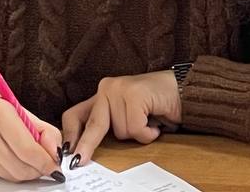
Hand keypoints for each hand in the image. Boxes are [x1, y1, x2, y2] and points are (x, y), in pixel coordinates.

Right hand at [0, 89, 62, 181]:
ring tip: (29, 159)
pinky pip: (2, 176)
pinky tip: (11, 157)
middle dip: (39, 169)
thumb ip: (42, 128)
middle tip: (45, 163)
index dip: (46, 161)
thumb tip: (56, 152)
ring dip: (27, 172)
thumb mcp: (17, 107)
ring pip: (13, 176)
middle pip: (22, 167)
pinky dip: (12, 171)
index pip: (28, 149)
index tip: (56, 163)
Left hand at [61, 71, 179, 165]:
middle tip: (78, 162)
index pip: (75, 114)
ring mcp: (120, 89)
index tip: (66, 153)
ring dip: (138, 134)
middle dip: (86, 146)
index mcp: (101, 95)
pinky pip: (136, 129)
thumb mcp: (126, 116)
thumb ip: (108, 126)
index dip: (70, 135)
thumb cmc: (155, 106)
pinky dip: (148, 132)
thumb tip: (85, 150)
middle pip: (93, 125)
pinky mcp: (134, 94)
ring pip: (121, 132)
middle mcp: (106, 88)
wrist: (183, 89)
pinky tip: (155, 122)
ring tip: (149, 122)